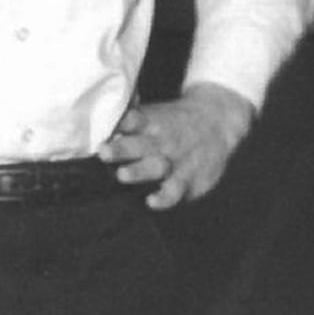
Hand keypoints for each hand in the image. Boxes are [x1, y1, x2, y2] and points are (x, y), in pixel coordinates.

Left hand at [105, 82, 254, 209]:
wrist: (218, 122)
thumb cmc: (172, 122)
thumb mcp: (154, 113)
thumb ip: (127, 116)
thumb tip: (95, 113)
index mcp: (149, 123)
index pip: (133, 120)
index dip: (119, 123)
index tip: (104, 128)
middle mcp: (160, 142)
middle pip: (139, 145)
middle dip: (121, 149)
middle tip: (104, 152)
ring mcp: (174, 162)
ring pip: (155, 168)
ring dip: (139, 172)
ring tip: (123, 175)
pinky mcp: (188, 181)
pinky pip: (174, 191)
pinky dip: (164, 198)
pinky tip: (152, 202)